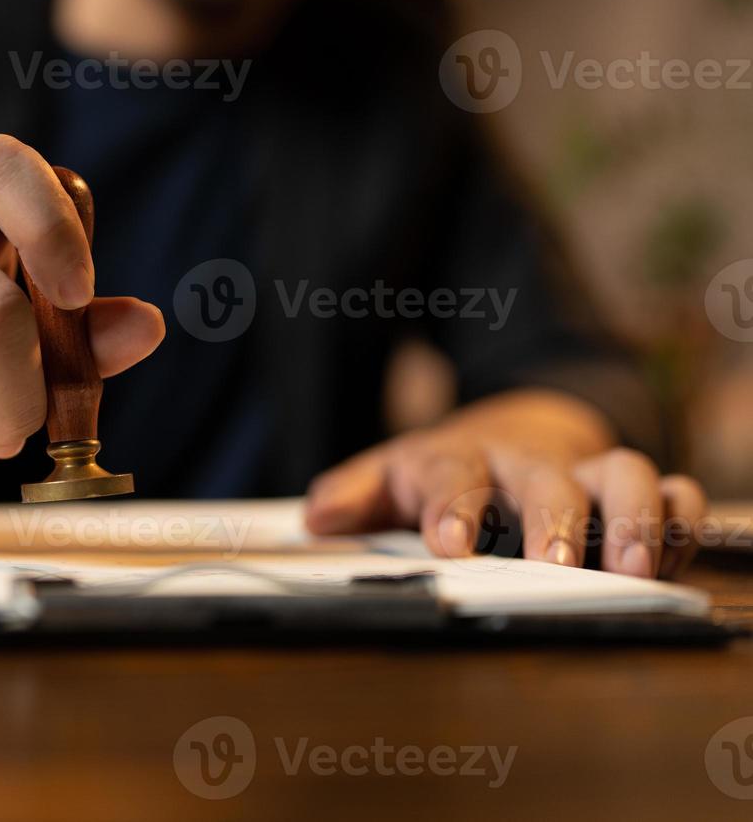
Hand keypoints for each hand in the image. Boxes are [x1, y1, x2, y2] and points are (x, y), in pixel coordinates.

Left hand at [304, 401, 707, 579]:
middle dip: (552, 521)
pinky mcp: (626, 489)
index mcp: (456, 460)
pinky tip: (673, 555)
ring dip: (631, 517)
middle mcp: (523, 462)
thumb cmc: (440, 470)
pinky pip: (672, 491)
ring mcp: (581, 472)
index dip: (453, 507)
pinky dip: (681, 519)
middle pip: (545, 478)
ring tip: (633, 566)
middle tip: (555, 566)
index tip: (451, 544)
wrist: (503, 433)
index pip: (452, 475)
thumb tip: (318, 516)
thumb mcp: (385, 478)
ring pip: (621, 472)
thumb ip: (351, 496)